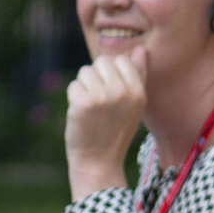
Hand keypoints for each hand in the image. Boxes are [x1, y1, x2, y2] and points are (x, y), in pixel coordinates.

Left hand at [63, 46, 147, 198]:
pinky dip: (73, 99)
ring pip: (85, 72)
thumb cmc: (116, 132)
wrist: (99, 163)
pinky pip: (73, 86)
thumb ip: (138, 76)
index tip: (111, 96)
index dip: (111, 75)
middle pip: (101, 62)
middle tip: (100, 105)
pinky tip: (81, 116)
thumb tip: (140, 49)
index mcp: (138, 91)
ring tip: (92, 110)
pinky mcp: (82, 103)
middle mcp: (122, 92)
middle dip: (96, 79)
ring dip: (84, 88)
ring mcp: (102, 97)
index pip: (120, 60)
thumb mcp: (134, 106)